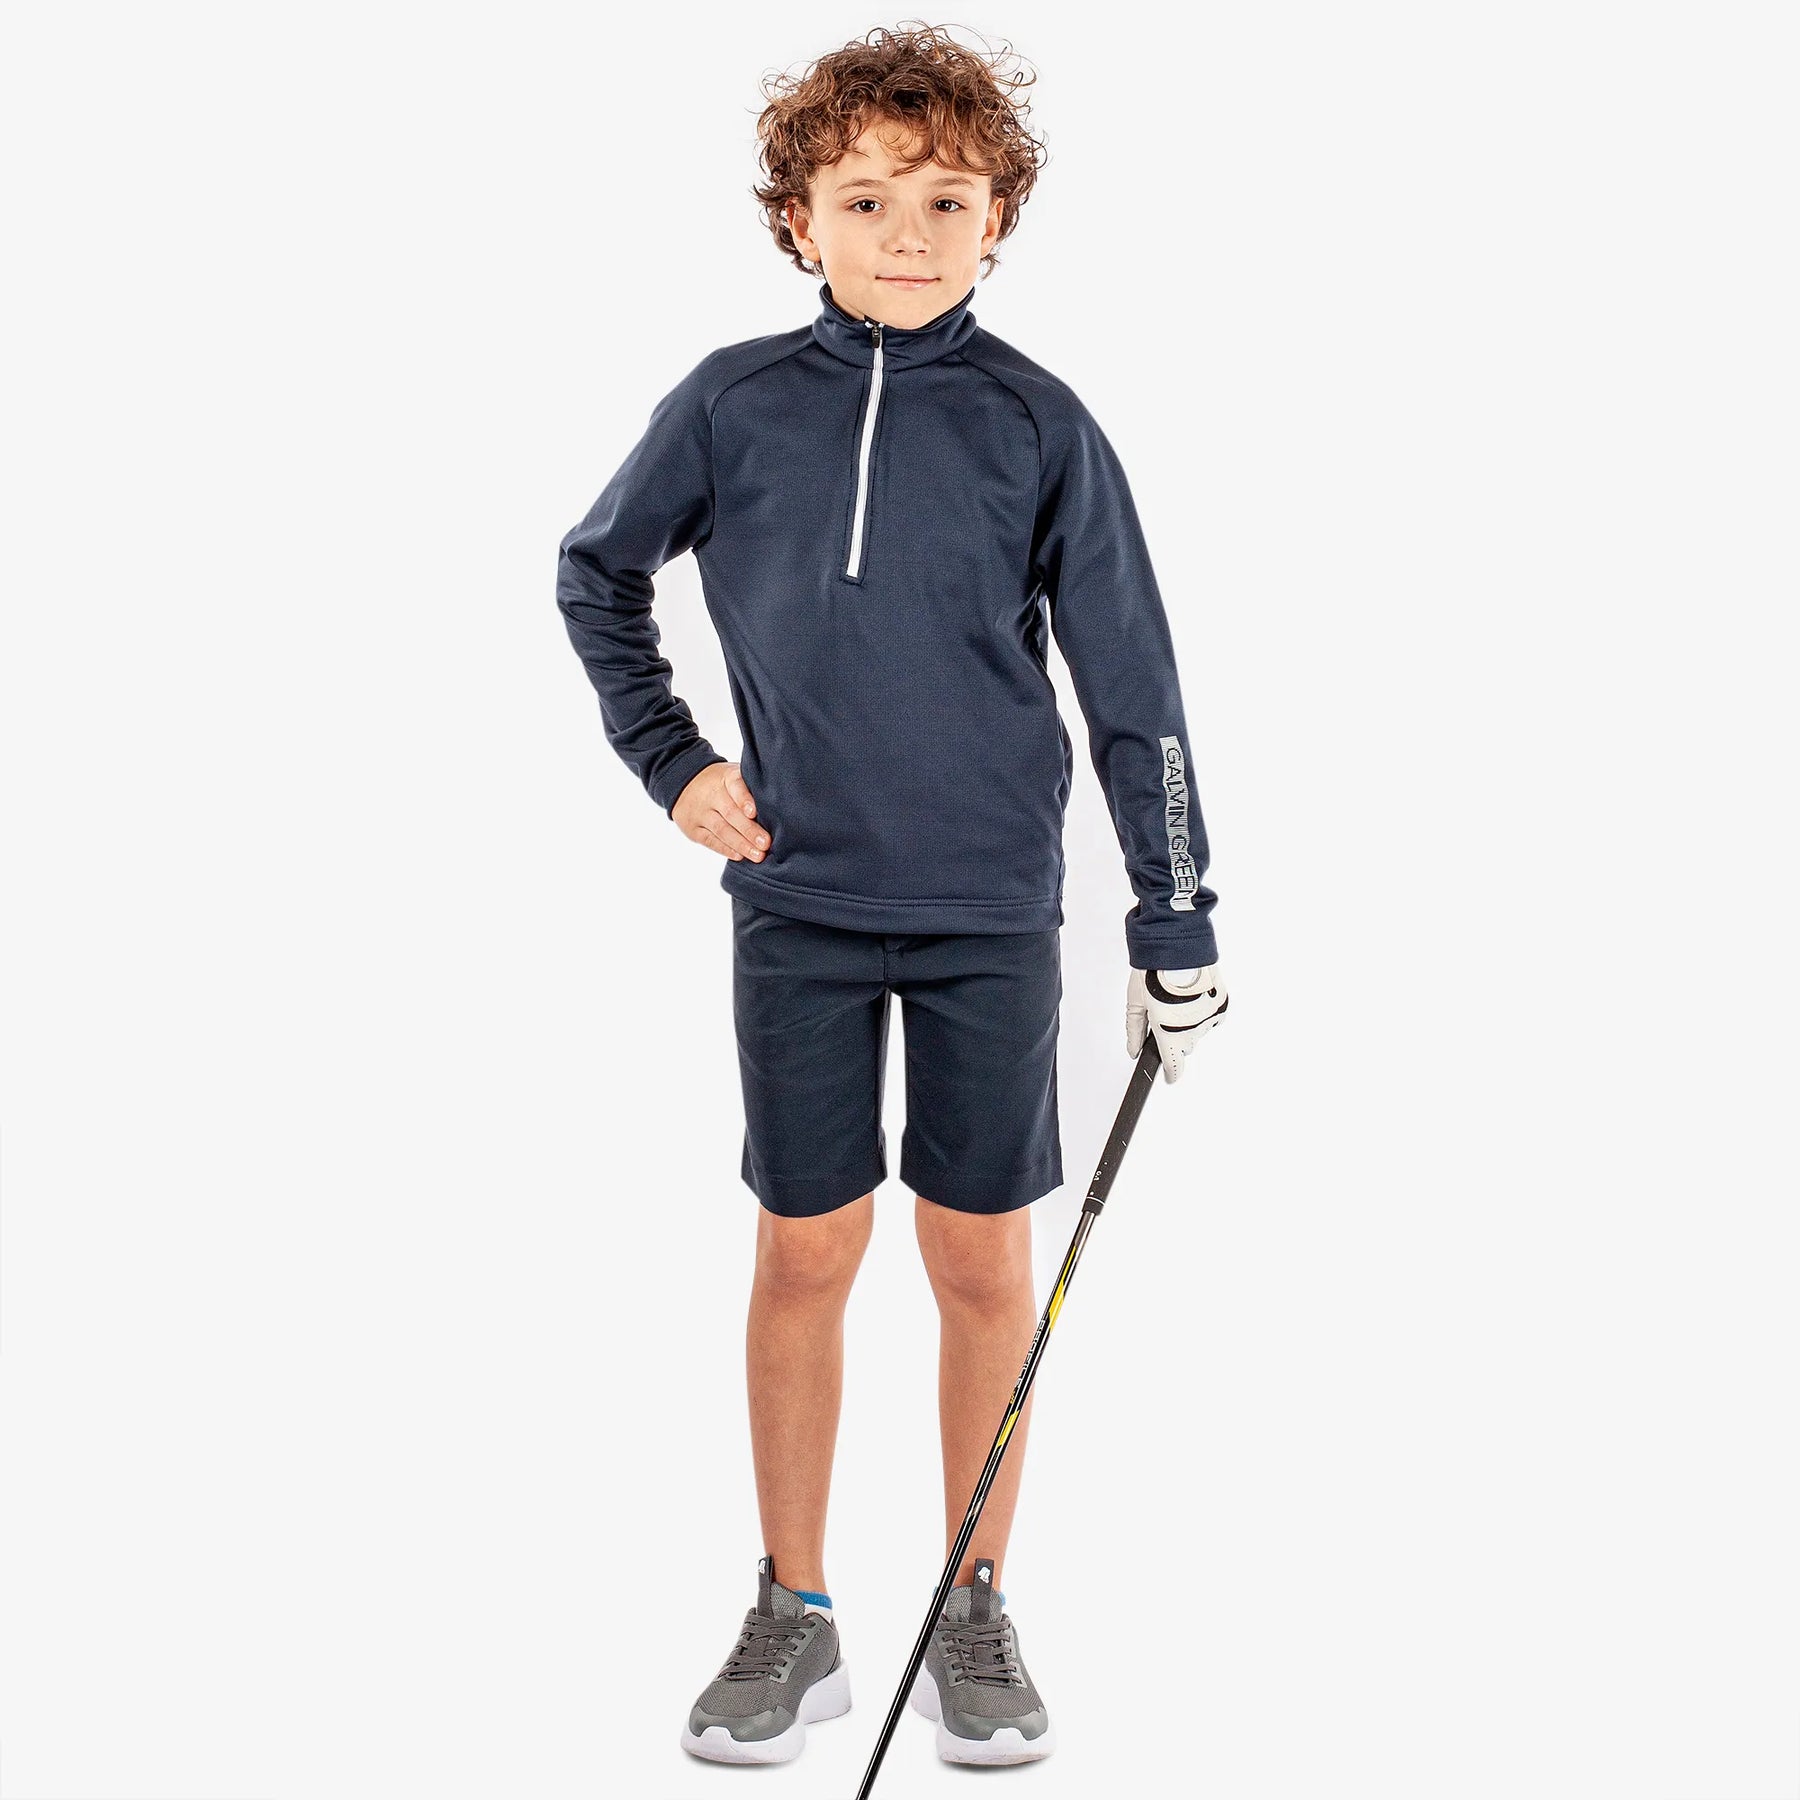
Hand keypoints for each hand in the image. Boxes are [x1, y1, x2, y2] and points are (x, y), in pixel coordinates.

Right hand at [674, 761, 769, 862]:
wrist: (686, 782)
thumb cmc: (724, 783)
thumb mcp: (735, 776)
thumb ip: (753, 788)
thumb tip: (783, 806)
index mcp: (726, 777)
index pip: (735, 786)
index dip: (744, 799)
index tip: (754, 813)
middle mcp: (712, 794)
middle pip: (730, 813)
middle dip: (749, 830)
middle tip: (765, 843)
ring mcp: (700, 812)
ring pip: (721, 829)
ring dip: (740, 844)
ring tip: (757, 855)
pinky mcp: (693, 828)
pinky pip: (710, 840)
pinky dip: (725, 849)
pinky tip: (739, 856)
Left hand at [1126, 964, 1227, 1083]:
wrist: (1178, 944)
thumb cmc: (1152, 971)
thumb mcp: (1135, 1002)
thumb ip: (1134, 1031)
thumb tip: (1133, 1051)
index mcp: (1168, 1033)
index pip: (1174, 1066)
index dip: (1171, 1073)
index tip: (1170, 1076)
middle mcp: (1192, 1031)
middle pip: (1185, 1046)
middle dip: (1175, 1036)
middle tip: (1166, 1013)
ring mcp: (1209, 1018)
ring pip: (1199, 1031)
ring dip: (1190, 1021)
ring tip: (1179, 997)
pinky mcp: (1221, 1005)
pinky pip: (1212, 1016)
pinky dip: (1203, 1010)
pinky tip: (1193, 994)